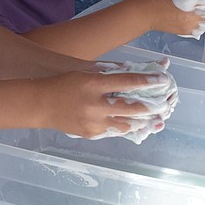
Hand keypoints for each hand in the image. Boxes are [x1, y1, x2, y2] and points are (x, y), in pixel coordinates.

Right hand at [42, 68, 172, 138]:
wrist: (40, 104)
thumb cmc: (64, 83)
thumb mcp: (85, 72)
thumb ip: (108, 73)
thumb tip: (131, 70)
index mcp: (93, 84)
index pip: (126, 82)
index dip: (147, 81)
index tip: (163, 80)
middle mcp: (94, 104)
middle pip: (130, 108)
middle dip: (150, 107)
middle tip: (164, 105)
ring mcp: (92, 121)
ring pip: (125, 124)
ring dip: (141, 122)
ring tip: (154, 119)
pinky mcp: (90, 133)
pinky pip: (112, 131)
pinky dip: (123, 127)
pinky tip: (134, 125)